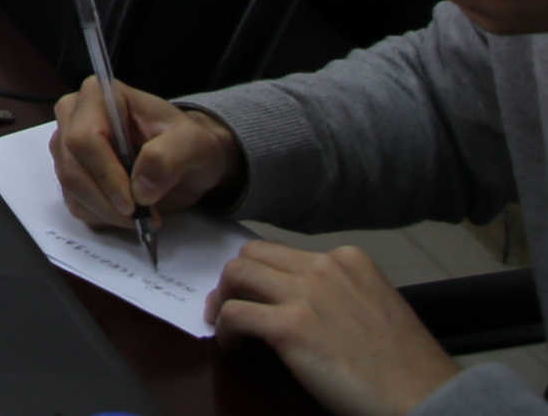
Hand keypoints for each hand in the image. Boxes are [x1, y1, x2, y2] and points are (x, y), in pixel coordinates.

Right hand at [50, 79, 244, 228]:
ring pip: (71, 189)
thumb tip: (140, 188)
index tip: (134, 204)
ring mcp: (66, 145)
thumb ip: (168, 157)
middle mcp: (72, 116)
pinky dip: (102, 216)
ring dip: (107, 211)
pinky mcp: (69, 172)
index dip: (106, 175)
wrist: (186, 158)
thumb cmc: (187, 142)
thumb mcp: (194, 143)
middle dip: (107, 200)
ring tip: (141, 215)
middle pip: (72, 167)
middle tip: (142, 217)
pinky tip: (126, 212)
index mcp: (97, 96)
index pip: (84, 139)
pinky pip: (75, 202)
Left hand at [211, 239, 459, 415]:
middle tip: (227, 303)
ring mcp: (305, 294)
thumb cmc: (406, 365)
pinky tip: (231, 346)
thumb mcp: (376, 306)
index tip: (254, 292)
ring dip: (222, 298)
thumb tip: (300, 301)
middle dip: (235, 278)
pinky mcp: (289, 327)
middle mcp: (324, 267)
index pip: (285, 251)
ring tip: (221, 322)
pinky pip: (235, 315)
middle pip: (254, 254)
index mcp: (349, 259)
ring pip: (237, 274)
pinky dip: (224, 328)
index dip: (263, 272)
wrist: (424, 396)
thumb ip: (339, 293)